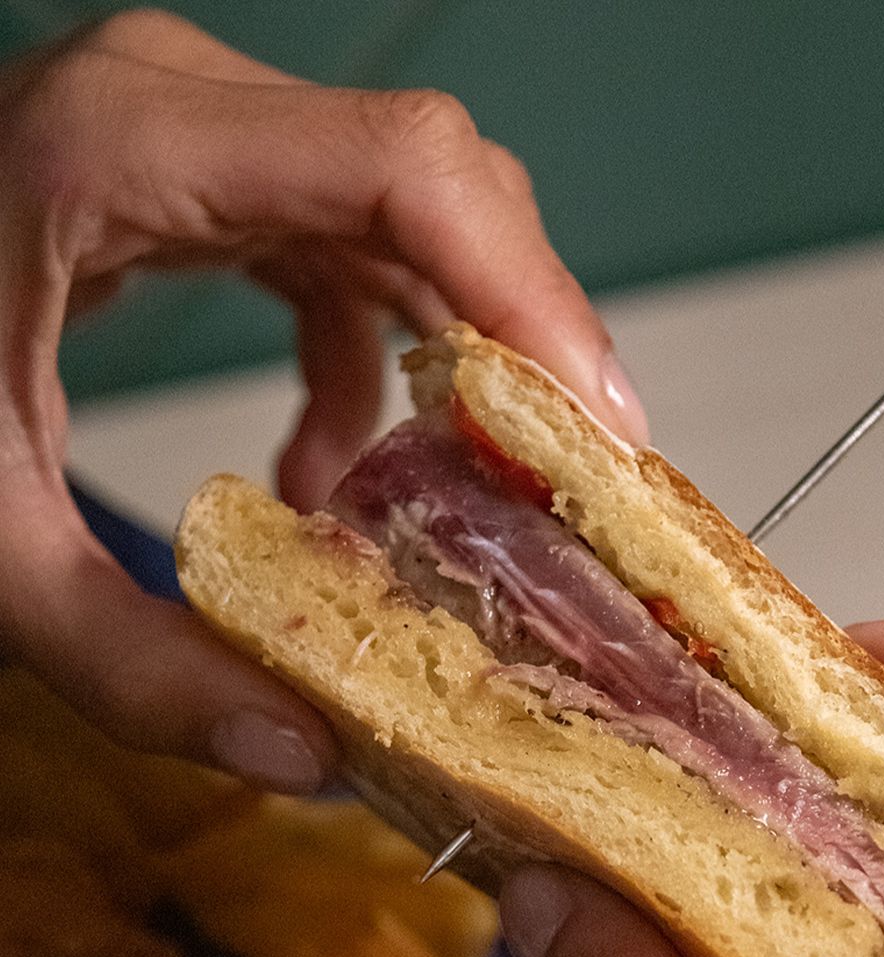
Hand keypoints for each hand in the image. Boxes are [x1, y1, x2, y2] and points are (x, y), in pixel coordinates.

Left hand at [0, 11, 646, 789]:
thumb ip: (126, 658)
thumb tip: (299, 752)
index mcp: (124, 148)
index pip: (400, 170)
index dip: (529, 289)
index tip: (591, 425)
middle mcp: (184, 110)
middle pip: (438, 190)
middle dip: (521, 340)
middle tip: (561, 485)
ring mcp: (203, 137)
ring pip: (414, 219)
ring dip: (461, 357)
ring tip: (470, 495)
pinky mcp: (209, 187)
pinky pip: (347, 256)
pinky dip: (371, 364)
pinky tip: (330, 473)